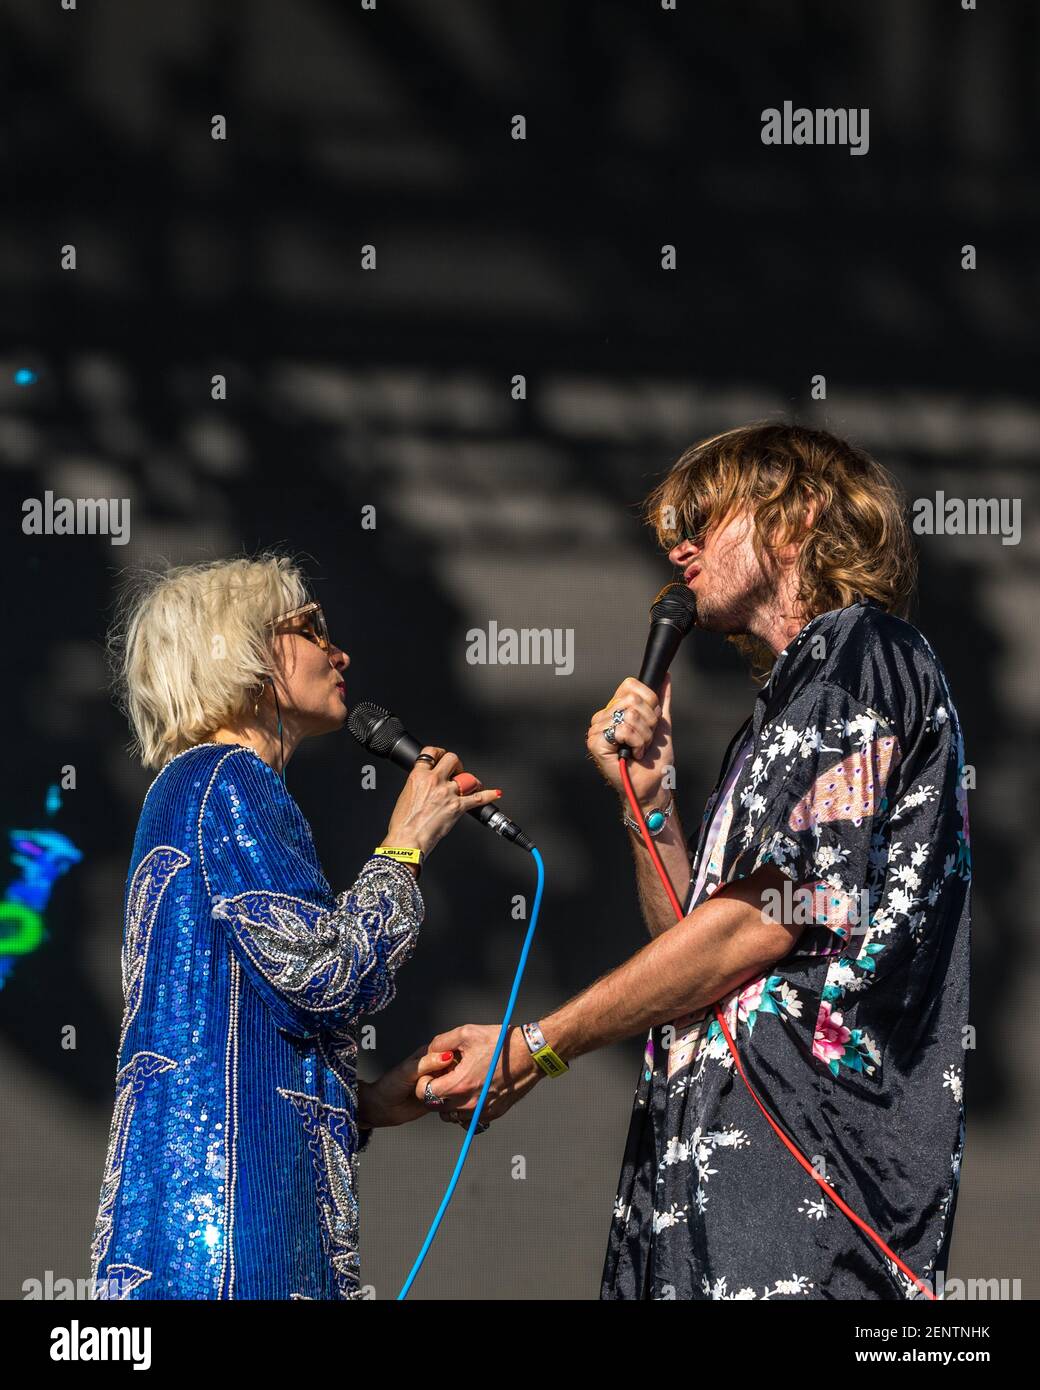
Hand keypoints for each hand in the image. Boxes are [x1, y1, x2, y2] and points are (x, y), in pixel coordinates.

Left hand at [359, 1045, 459, 1127]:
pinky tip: (442, 1100)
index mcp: (428, 1055)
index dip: (454, 1057)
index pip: (448, 1051)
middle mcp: (435, 1068)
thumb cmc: (390, 1085)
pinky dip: (449, 1099)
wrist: (383, 1108)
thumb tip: (446, 1056)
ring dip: (450, 1088)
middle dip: (452, 1075)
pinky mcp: (439, 1096)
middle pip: (454, 1068)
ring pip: (453, 1083)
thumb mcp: (408, 1070)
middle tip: (442, 1082)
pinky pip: (450, 1097)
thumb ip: (427, 1063)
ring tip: (437, 1092)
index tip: (456, 1064)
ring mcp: (438, 1082)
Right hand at [384, 747, 502, 856]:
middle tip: (457, 771)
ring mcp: (447, 793)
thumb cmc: (403, 823)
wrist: (407, 839)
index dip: (439, 753)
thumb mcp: (406, 796)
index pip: (430, 753)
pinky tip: (494, 793)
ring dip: (472, 781)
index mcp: (418, 776)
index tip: (442, 757)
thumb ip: (419, 785)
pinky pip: (478, 798)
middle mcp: (434, 781)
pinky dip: (489, 795)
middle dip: (457, 764)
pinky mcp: (457, 807)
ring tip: (473, 785)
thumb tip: (427, 785)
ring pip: (467, 777)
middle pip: (452, 759)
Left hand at [413, 1025, 542, 1122]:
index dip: (424, 1082)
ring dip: (448, 1102)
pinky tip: (473, 1089)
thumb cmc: (500, 1042)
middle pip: (436, 1107)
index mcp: (459, 1084)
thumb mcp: (466, 1033)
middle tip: (445, 1076)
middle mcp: (469, 1103)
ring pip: (451, 1115)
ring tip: (458, 1083)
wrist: (531, 1054)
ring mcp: (482, 1111)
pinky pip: (469, 1118)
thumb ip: (441, 1043)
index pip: (425, 1094)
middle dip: (435, 1092)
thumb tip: (430, 1052)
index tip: (432, 1073)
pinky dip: (465, 1107)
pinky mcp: (493, 1114)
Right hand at [585, 671, 674, 807]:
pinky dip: (636, 743)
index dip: (649, 700)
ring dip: (644, 736)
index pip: (630, 685)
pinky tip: (632, 754)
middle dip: (649, 722)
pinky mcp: (595, 743)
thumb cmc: (655, 759)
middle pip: (633, 699)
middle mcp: (604, 716)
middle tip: (645, 740)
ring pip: (630, 716)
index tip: (652, 721)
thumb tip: (665, 676)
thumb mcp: (662, 724)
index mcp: (616, 709)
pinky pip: (622, 729)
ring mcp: (597, 729)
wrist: (652, 784)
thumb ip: (662, 700)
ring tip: (640, 748)